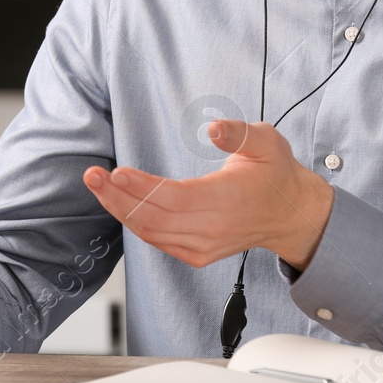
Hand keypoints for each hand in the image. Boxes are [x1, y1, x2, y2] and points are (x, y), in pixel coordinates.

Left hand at [82, 119, 333, 269]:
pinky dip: (135, 223)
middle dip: (118, 197)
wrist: (290, 215)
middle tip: (92, 176)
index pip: (176, 198)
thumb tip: (213, 128)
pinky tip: (118, 203)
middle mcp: (213, 229)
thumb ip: (239, 134)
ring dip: (120, 209)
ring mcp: (203, 246)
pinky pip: (158, 240)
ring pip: (151, 232)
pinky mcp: (197, 254)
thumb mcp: (267, 142)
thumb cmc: (275, 174)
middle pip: (155, 218)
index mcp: (228, 201)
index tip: (116, 172)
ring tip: (96, 185)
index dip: (143, 187)